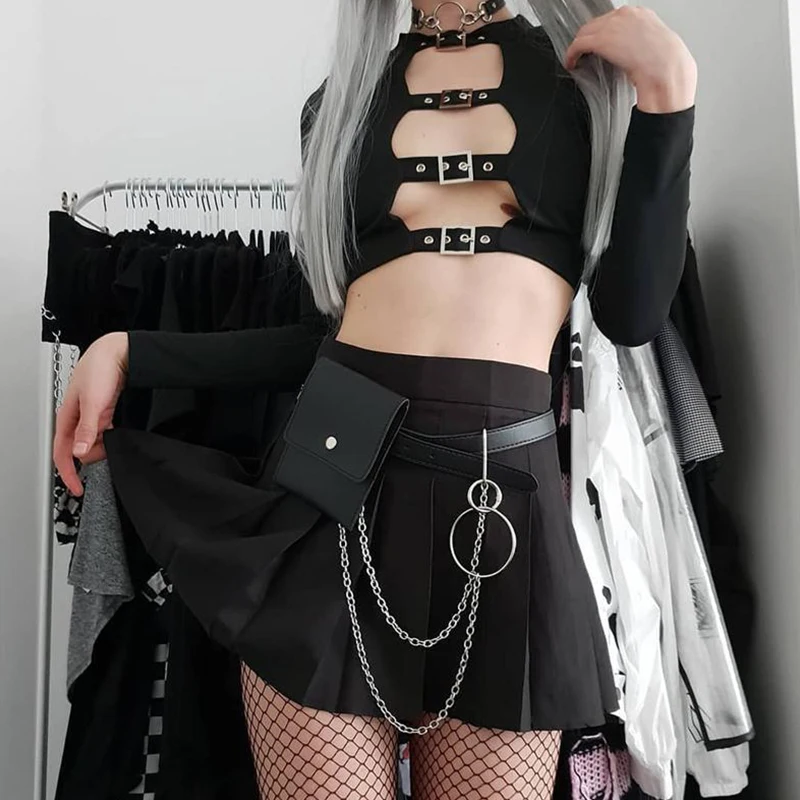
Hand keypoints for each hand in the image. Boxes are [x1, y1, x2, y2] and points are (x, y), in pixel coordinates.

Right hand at [53, 332, 128, 495]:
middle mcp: (76, 418)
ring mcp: (89, 415)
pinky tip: (115, 433)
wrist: (118, 353)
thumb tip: (79, 453)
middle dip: (91, 456)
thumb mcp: (94, 403)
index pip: (62, 453)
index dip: (68, 473)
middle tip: (107, 453)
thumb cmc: (100, 369)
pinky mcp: (102, 412)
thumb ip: (87, 429)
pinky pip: (102, 432)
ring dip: (101, 446)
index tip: (77, 488)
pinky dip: (108, 437)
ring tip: (113, 438)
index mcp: (66, 417)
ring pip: (91, 442)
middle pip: (78, 450)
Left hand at [564, 6, 696, 112]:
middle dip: (589, 38)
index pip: (612, 19)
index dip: (603, 33)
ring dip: (579, 46)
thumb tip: (630, 53)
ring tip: (577, 58)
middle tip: (585, 53)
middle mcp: (625, 15)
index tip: (599, 44)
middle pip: (596, 23)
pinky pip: (578, 45)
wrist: (665, 67)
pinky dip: (571, 54)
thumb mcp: (653, 45)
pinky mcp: (601, 40)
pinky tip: (571, 63)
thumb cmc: (664, 63)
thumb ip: (639, 43)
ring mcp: (612, 25)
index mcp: (640, 14)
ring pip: (585, 32)